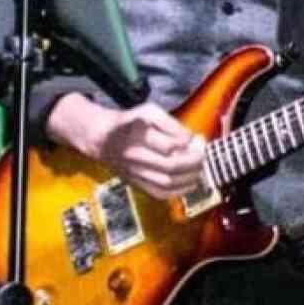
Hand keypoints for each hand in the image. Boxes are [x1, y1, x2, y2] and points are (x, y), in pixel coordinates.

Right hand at [51, 98, 206, 198]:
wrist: (102, 138)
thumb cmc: (130, 123)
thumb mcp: (149, 111)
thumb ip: (171, 123)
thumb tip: (190, 140)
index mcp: (137, 135)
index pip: (170, 145)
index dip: (188, 143)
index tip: (195, 138)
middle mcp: (134, 156)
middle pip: (171, 166)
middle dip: (194, 161)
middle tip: (201, 152)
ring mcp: (134, 172)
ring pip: (168, 182)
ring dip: (191, 176)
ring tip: (198, 166)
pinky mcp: (136, 184)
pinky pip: (161, 193)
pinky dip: (180, 190)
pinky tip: (190, 181)